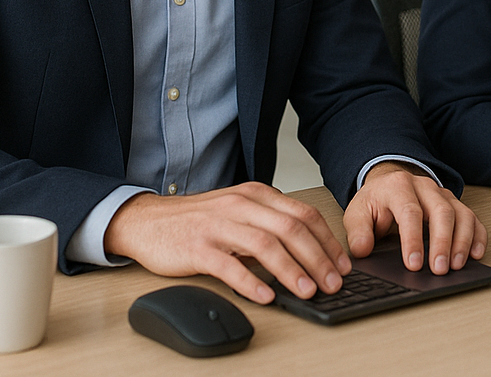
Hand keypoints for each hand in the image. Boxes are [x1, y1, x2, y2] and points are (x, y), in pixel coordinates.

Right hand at [103, 182, 350, 303]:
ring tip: (308, 291)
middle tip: (333, 282)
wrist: (149, 221)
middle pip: (291, 229)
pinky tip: (266, 296)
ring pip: (266, 245)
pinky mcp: (198, 247)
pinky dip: (251, 282)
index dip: (327, 240)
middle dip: (318, 258)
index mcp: (256, 195)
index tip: (342, 264)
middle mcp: (241, 205)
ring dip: (292, 271)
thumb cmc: (198, 220)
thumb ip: (269, 222)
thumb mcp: (239, 210)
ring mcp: (220, 225)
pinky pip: (230, 265)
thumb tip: (308, 249)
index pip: (303, 214)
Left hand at [343, 162, 487, 274]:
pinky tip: (476, 254)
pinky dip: (478, 236)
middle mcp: (424, 187)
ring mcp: (442, 194)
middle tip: (439, 269)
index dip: (413, 240)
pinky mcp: (455, 204)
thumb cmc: (376, 202)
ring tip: (457, 266)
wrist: (388, 184)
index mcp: (398, 186)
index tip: (413, 264)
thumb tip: (362, 250)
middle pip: (441, 211)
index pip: (410, 211)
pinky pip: (473, 217)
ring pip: (461, 213)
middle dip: (442, 242)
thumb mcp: (357, 213)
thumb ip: (358, 231)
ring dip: (462, 241)